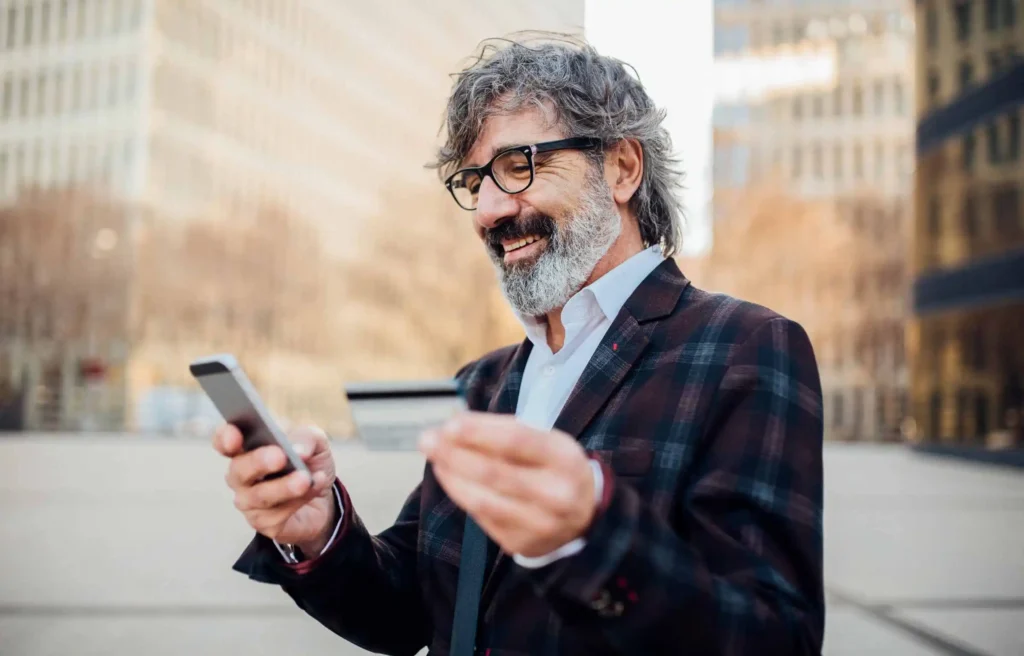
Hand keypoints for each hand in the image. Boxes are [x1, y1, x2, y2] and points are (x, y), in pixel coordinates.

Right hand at [213, 424, 336, 554]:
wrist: (325, 499)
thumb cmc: (310, 463)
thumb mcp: (315, 442)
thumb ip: (306, 437)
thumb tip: (298, 451)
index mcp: (247, 448)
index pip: (224, 441)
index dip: (225, 438)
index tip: (235, 437)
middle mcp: (241, 476)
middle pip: (238, 469)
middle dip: (258, 462)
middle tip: (279, 456)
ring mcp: (249, 502)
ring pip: (259, 495)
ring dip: (284, 486)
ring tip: (304, 478)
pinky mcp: (264, 523)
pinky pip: (278, 513)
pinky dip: (300, 498)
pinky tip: (316, 485)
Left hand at [418, 412, 595, 557]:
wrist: (587, 518)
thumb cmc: (558, 469)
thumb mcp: (548, 441)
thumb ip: (507, 431)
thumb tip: (457, 424)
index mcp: (565, 460)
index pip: (517, 441)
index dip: (479, 432)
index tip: (450, 423)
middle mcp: (555, 495)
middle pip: (494, 472)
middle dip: (454, 453)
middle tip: (427, 439)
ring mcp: (538, 524)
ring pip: (483, 498)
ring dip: (451, 474)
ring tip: (433, 456)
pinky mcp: (520, 543)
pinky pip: (481, 516)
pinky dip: (460, 493)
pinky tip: (448, 475)